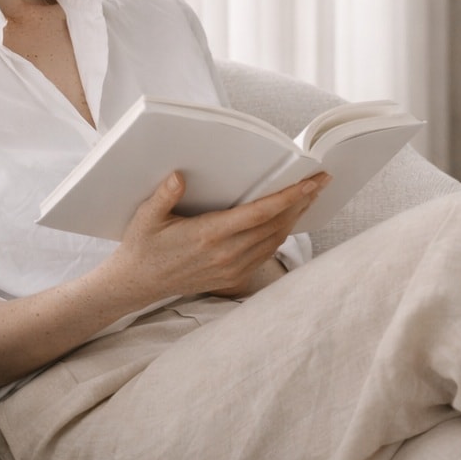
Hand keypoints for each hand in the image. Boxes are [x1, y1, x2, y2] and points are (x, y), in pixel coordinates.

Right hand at [105, 171, 326, 301]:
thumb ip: (164, 196)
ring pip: (275, 240)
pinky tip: (289, 219)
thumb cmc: (142, 245)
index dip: (287, 197)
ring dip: (295, 217)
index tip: (309, 183)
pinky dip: (282, 234)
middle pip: (275, 225)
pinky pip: (266, 253)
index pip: (259, 213)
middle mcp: (226, 254)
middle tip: (321, 181)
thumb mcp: (146, 217)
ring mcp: (232, 268)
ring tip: (310, 195)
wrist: (138, 283)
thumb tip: (178, 176)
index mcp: (208, 235)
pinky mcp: (234, 277)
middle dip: (301, 202)